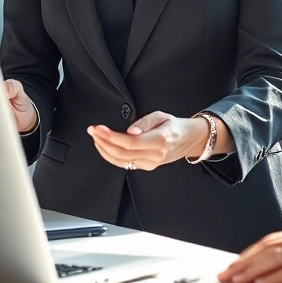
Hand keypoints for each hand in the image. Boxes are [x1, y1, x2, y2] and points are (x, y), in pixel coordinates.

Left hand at [87, 111, 206, 170]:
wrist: (189, 140)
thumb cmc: (174, 125)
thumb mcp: (161, 116)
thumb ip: (144, 122)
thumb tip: (129, 131)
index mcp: (159, 140)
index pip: (131, 143)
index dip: (112, 137)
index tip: (99, 129)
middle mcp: (155, 155)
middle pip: (123, 153)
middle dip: (104, 142)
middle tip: (93, 131)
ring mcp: (151, 163)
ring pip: (122, 161)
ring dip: (105, 150)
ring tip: (95, 138)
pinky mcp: (147, 166)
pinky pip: (126, 164)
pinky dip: (112, 157)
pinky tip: (104, 148)